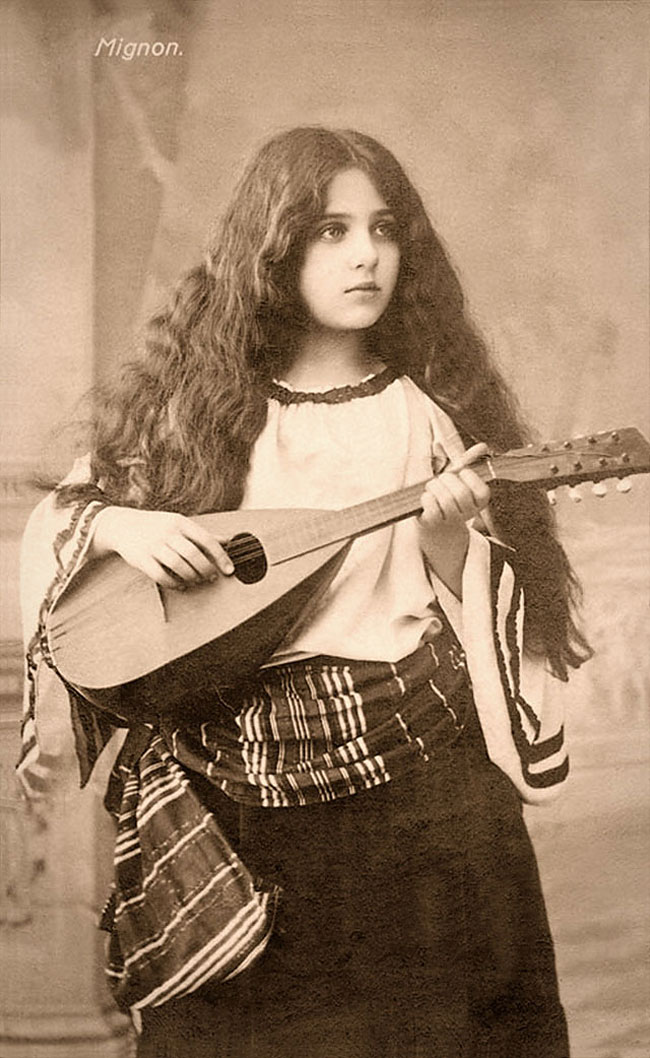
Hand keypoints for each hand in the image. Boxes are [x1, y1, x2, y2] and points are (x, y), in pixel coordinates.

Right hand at [91, 507, 234, 588]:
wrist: (121, 525)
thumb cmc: (156, 526)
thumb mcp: (179, 523)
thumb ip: (202, 534)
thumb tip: (228, 540)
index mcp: (180, 522)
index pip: (206, 539)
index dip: (220, 556)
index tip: (229, 569)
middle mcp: (168, 532)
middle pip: (193, 554)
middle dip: (206, 569)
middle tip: (211, 577)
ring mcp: (153, 545)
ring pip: (178, 565)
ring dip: (191, 577)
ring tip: (196, 580)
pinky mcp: (142, 559)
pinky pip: (161, 575)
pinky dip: (174, 584)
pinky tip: (181, 585)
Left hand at [418, 443, 490, 597]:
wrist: (439, 531)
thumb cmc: (449, 499)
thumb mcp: (461, 481)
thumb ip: (470, 462)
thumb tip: (482, 446)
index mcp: (479, 503)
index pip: (480, 489)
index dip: (468, 477)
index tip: (460, 475)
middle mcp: (467, 514)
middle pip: (460, 493)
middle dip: (447, 480)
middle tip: (441, 480)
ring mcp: (450, 521)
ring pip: (445, 499)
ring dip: (434, 487)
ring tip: (431, 487)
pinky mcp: (432, 524)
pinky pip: (430, 506)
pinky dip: (426, 497)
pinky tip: (426, 498)